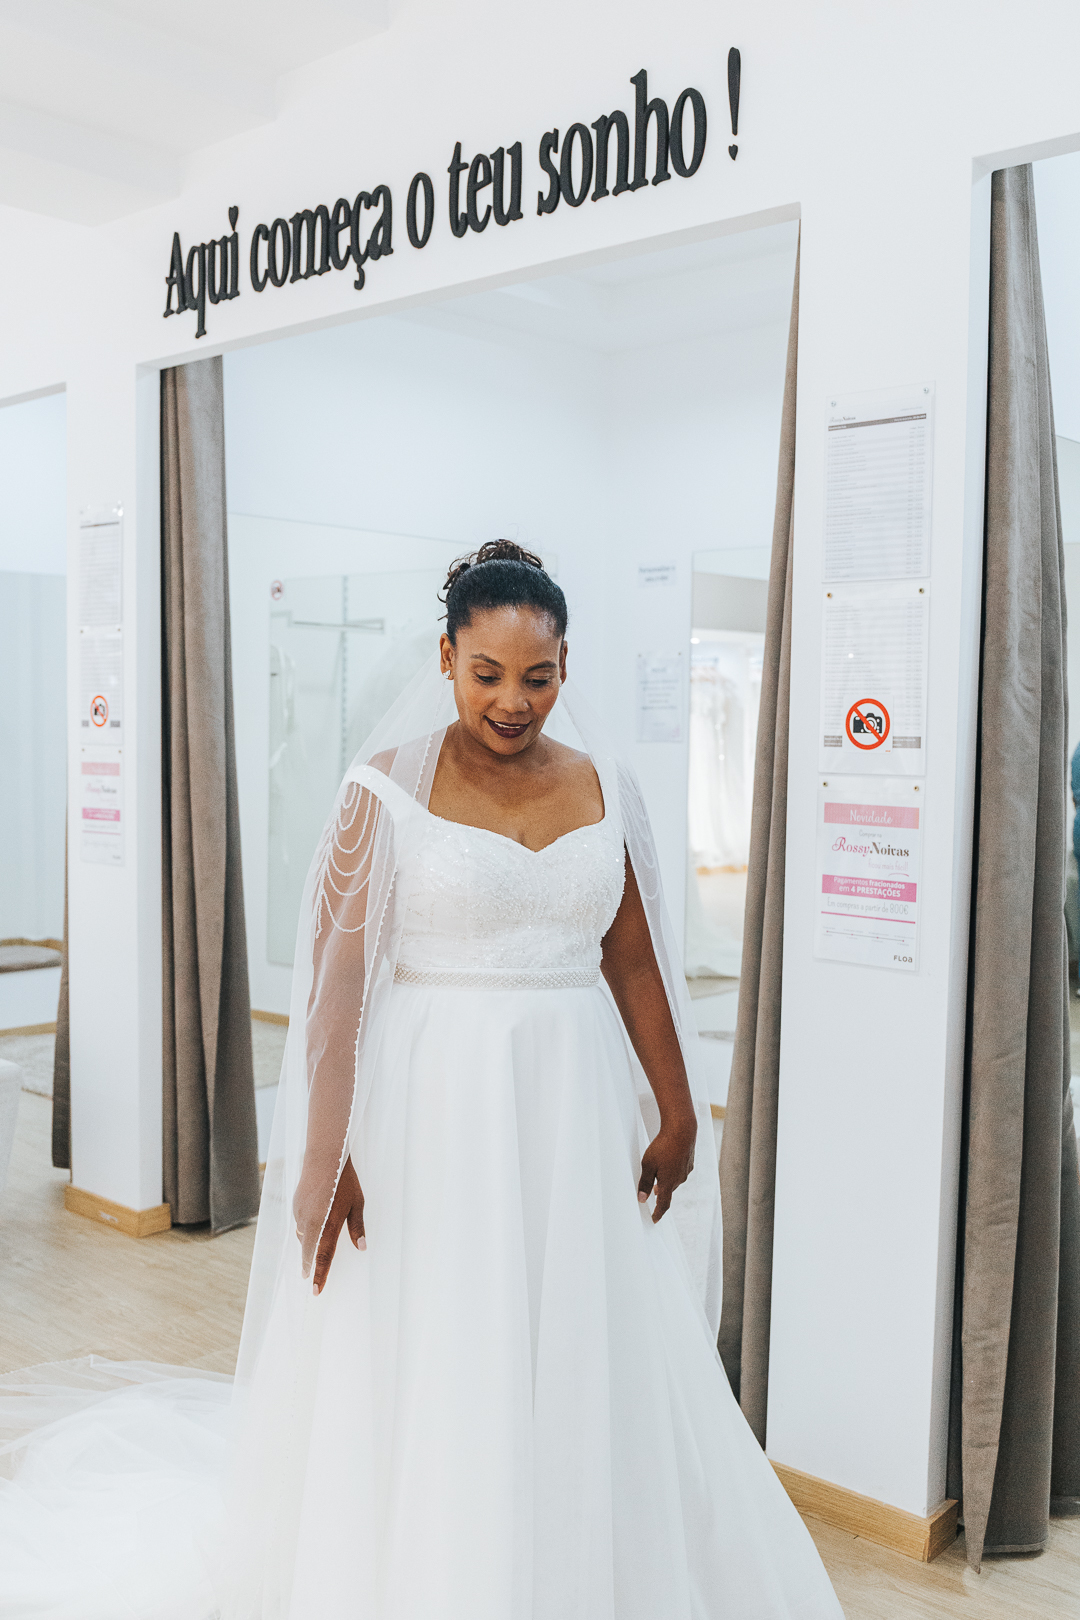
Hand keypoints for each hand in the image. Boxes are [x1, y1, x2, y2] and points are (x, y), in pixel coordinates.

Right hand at [311, 1157, 365, 1293]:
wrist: (324, 1157)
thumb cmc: (345, 1180)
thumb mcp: (357, 1204)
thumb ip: (357, 1227)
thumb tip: (361, 1248)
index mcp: (328, 1225)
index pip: (323, 1257)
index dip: (320, 1275)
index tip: (316, 1292)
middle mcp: (311, 1223)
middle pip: (310, 1252)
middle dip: (310, 1267)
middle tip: (310, 1280)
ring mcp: (300, 1214)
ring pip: (304, 1238)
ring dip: (308, 1248)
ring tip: (311, 1258)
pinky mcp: (296, 1206)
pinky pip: (300, 1225)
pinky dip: (306, 1232)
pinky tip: (312, 1230)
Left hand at [637, 1111, 696, 1222]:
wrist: (682, 1130)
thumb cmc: (663, 1146)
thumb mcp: (647, 1164)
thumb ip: (644, 1182)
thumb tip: (641, 1198)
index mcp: (668, 1183)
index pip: (663, 1204)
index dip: (658, 1213)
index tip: (655, 1219)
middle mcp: (679, 1180)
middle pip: (668, 1191)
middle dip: (660, 1193)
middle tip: (652, 1193)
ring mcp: (685, 1171)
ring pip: (674, 1180)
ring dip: (666, 1180)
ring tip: (658, 1174)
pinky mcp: (689, 1162)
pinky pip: (679, 1171)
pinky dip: (672, 1170)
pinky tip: (668, 1161)